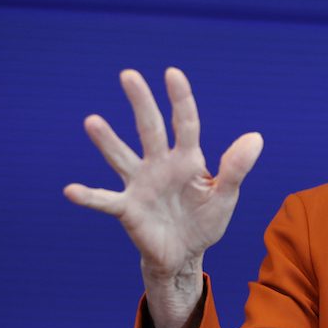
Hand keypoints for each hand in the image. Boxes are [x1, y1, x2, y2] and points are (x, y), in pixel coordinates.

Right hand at [64, 68, 262, 327]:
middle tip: (128, 75)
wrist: (185, 254)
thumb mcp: (226, 196)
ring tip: (92, 121)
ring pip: (122, 157)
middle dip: (141, 103)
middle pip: (150, 128)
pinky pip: (106, 200)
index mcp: (188, 159)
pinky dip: (89, 196)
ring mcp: (141, 185)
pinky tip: (71, 190)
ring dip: (108, 141)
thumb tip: (255, 137)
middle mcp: (160, 165)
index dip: (180, 99)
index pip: (185, 123)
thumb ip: (236, 168)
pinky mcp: (128, 209)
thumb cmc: (205, 221)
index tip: (172, 73)